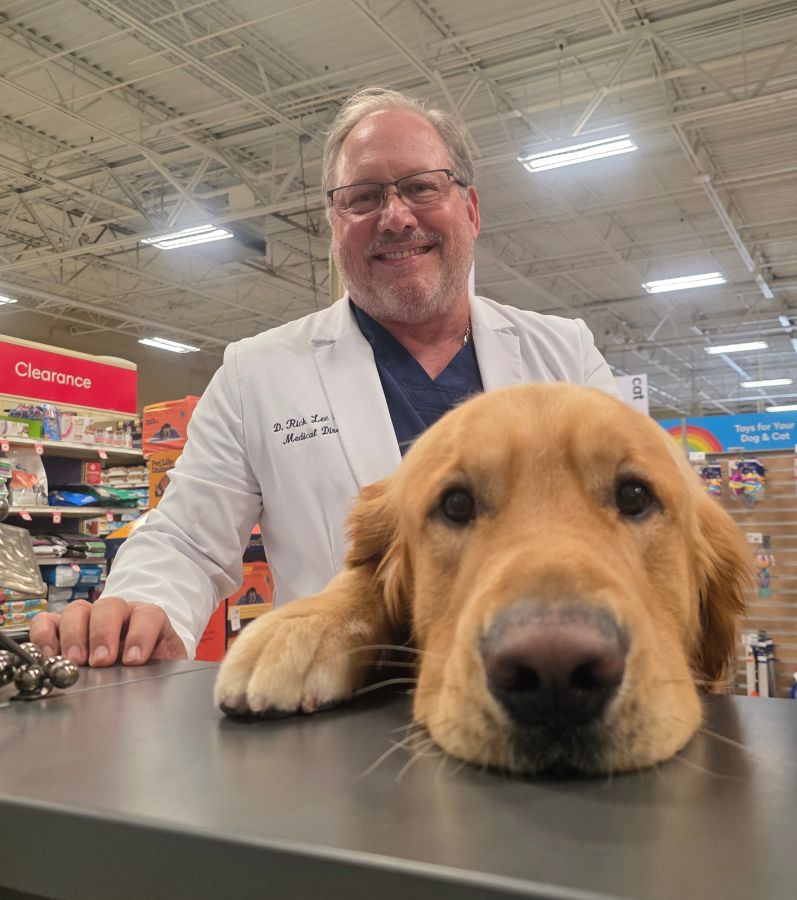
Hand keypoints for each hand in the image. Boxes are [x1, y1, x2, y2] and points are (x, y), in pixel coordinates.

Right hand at [29, 596, 188, 666]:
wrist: (140, 663)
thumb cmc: (152, 663)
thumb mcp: (165, 667)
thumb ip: (165, 670)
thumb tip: (164, 684)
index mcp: (148, 619)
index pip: (148, 616)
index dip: (140, 635)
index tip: (133, 661)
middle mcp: (119, 613)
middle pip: (109, 607)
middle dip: (104, 633)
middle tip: (100, 661)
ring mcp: (89, 617)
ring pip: (77, 610)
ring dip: (74, 635)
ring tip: (73, 661)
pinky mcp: (62, 628)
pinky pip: (47, 621)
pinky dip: (44, 634)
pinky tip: (48, 655)